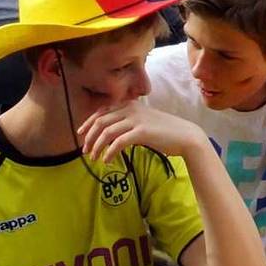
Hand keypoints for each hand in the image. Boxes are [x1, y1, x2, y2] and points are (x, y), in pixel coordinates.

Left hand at [78, 97, 208, 160]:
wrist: (184, 136)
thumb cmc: (164, 132)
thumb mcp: (143, 122)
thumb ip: (127, 122)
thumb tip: (109, 134)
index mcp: (130, 105)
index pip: (102, 111)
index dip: (88, 123)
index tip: (80, 134)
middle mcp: (131, 109)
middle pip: (101, 121)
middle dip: (90, 137)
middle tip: (85, 151)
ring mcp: (136, 119)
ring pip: (107, 132)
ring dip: (97, 146)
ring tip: (94, 158)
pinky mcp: (142, 132)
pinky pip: (118, 142)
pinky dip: (109, 152)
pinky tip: (107, 161)